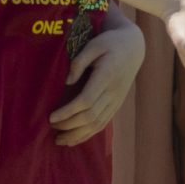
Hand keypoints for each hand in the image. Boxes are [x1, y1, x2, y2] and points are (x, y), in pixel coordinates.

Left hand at [49, 19, 145, 145]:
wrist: (133, 48)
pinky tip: (74, 139)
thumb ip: (79, 61)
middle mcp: (113, 92)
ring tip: (59, 140)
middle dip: (69, 125)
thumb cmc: (110, 43)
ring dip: (77, 135)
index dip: (68, 112)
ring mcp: (117, 100)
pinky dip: (88, 134)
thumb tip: (67, 82)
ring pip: (97, 123)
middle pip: (91, 116)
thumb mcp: (94, 44)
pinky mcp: (117, 104)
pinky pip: (103, 123)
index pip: (86, 101)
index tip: (51, 117)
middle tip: (51, 126)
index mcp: (107, 76)